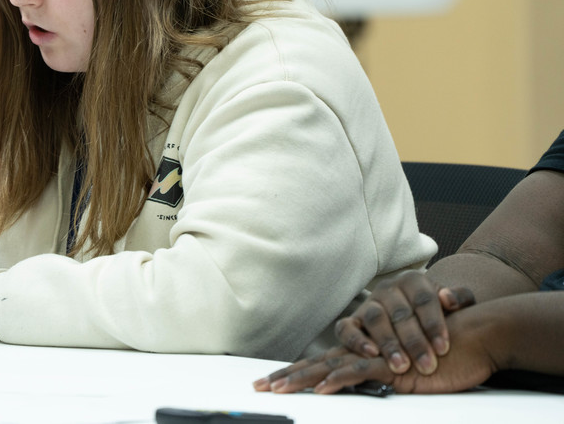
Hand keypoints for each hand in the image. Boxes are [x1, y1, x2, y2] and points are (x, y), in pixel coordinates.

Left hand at [253, 302, 499, 394]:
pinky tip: (321, 388)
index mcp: (362, 355)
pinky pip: (360, 371)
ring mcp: (375, 357)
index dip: (293, 372)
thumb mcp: (405, 372)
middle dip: (285, 377)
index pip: (321, 364)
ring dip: (302, 379)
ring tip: (278, 389)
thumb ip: (384, 378)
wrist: (470, 337)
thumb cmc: (441, 355)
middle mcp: (363, 353)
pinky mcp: (392, 365)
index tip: (268, 382)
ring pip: (330, 367)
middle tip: (257, 387)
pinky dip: (340, 380)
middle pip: (315, 364)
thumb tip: (365, 386)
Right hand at [336, 270, 474, 374]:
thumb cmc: (440, 314)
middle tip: (426, 365)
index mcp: (413, 280)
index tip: (443, 349)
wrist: (415, 315)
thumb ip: (461, 298)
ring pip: (374, 318)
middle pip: (399, 312)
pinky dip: (356, 340)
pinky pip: (346, 328)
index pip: (423, 299)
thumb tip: (449, 299)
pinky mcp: (351, 321)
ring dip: (388, 343)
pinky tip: (371, 355)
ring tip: (401, 366)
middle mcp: (388, 289)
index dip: (433, 324)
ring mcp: (368, 304)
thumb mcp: (455, 303)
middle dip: (414, 341)